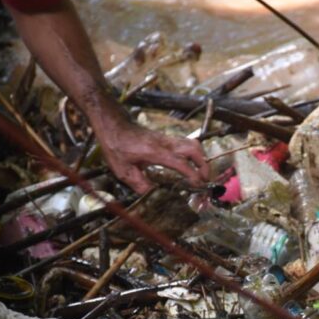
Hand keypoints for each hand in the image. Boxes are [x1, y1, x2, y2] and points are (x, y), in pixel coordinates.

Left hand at [95, 116, 209, 194]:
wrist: (113, 124)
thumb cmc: (116, 145)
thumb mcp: (123, 170)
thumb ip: (139, 184)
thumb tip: (154, 194)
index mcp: (156, 152)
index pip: (181, 163)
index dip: (192, 175)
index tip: (198, 185)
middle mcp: (165, 144)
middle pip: (194, 149)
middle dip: (204, 165)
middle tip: (204, 179)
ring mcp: (167, 139)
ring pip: (193, 144)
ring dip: (201, 158)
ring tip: (200, 173)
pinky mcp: (166, 138)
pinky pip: (186, 144)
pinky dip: (194, 154)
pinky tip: (190, 164)